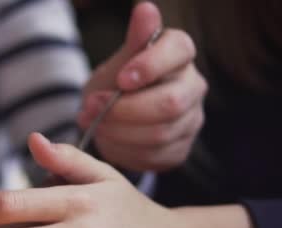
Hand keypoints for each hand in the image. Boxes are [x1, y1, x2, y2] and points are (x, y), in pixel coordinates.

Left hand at [79, 2, 206, 171]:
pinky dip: (124, 151)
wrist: (110, 119)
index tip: (121, 79)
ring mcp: (191, 120)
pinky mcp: (180, 148)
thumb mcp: (118, 62)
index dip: (149, 65)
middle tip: (91, 109)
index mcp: (179, 54)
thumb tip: (145, 9)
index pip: (178, 50)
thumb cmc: (116, 84)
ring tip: (94, 125)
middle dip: (124, 110)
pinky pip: (155, 156)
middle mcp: (193, 86)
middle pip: (170, 103)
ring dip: (118, 132)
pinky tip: (109, 141)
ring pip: (160, 134)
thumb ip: (133, 41)